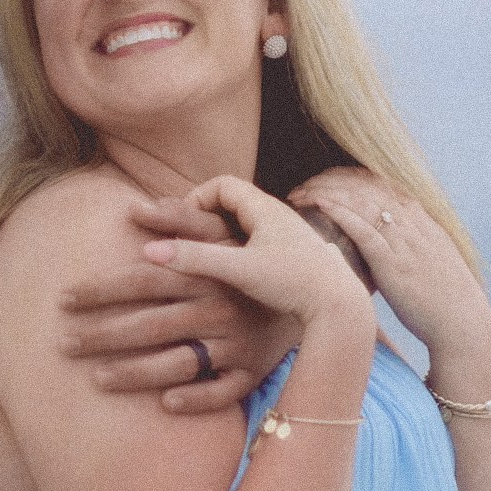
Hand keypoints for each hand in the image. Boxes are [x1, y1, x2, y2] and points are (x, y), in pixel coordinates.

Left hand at [59, 196, 270, 411]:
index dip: (100, 289)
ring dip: (134, 373)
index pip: (141, 280)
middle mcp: (215, 309)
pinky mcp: (251, 371)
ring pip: (177, 364)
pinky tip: (163, 405)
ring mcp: (234, 343)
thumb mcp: (221, 234)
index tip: (62, 299)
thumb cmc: (250, 260)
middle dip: (102, 335)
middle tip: (62, 344)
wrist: (315, 290)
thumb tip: (130, 208)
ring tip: (95, 379)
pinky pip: (222, 393)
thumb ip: (177, 220)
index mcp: (202, 273)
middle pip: (149, 325)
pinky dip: (195, 400)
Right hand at [142, 176, 370, 328]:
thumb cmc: (292, 282)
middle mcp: (279, 215)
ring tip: (209, 259)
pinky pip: (259, 241)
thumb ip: (194, 259)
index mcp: (265, 208)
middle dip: (207, 217)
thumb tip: (149, 251)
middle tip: (189, 241)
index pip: (222, 184)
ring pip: (247, 224)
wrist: (341, 307)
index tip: (183, 226)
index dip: (198, 198)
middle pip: (233, 202)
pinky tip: (237, 276)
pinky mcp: (294, 255)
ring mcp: (288, 235)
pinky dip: (240, 249)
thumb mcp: (237, 270)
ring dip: (224, 235)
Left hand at [291, 168, 490, 367]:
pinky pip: (363, 229)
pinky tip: (320, 206)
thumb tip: (385, 238)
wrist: (462, 322)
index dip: (346, 176)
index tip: (322, 179)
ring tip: (299, 194)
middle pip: (364, 185)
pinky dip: (340, 213)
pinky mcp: (393, 261)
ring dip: (325, 192)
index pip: (378, 182)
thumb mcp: (428, 258)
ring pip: (360, 200)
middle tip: (302, 186)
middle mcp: (411, 221)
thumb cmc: (443, 297)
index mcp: (419, 218)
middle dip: (329, 180)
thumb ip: (408, 242)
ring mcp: (402, 240)